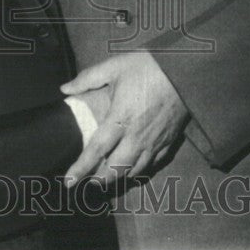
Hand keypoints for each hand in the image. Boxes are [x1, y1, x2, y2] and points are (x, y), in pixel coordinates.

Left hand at [61, 51, 188, 187]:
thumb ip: (87, 79)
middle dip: (99, 180)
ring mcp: (154, 142)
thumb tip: (64, 88)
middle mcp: (137, 136)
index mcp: (121, 118)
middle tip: (87, 182)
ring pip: (134, 171)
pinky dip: (140, 171)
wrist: (185, 70)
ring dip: (119, 178)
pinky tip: (133, 169)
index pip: (97, 150)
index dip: (81, 168)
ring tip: (107, 178)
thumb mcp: (114, 67)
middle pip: (116, 169)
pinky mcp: (169, 141)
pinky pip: (153, 165)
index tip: (68, 182)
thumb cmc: (148, 67)